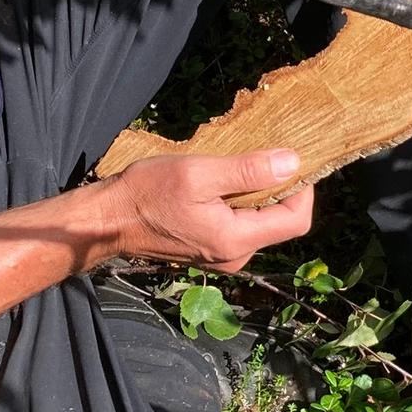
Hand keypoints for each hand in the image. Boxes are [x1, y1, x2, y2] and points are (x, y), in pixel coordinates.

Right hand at [119, 148, 315, 270]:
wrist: (108, 220)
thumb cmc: (148, 194)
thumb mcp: (199, 173)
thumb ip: (248, 170)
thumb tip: (293, 162)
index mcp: (236, 240)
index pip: (296, 220)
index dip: (303, 188)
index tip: (290, 158)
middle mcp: (235, 255)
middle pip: (280, 221)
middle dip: (279, 188)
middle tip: (262, 155)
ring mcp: (223, 255)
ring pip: (260, 221)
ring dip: (258, 193)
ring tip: (237, 166)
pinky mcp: (211, 248)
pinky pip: (241, 224)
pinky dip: (241, 201)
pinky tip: (222, 182)